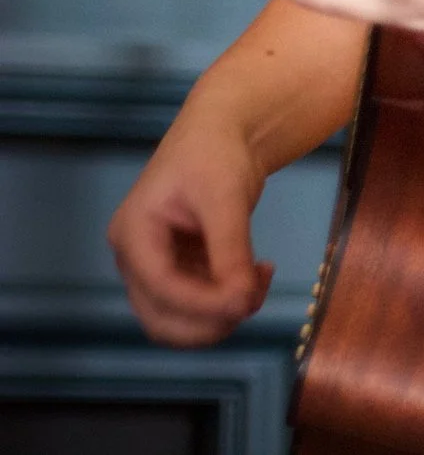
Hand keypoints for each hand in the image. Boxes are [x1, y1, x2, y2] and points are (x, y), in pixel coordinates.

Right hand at [108, 109, 274, 346]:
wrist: (223, 133)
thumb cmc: (216, 153)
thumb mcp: (225, 195)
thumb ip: (230, 249)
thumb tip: (241, 301)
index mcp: (132, 233)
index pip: (159, 287)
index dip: (202, 303)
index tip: (246, 300)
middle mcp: (135, 258)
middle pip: (161, 319)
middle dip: (209, 320)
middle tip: (254, 296)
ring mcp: (155, 268)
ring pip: (179, 321)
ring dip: (222, 315)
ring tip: (260, 281)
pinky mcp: (178, 270)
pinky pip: (198, 305)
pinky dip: (227, 301)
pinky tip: (258, 274)